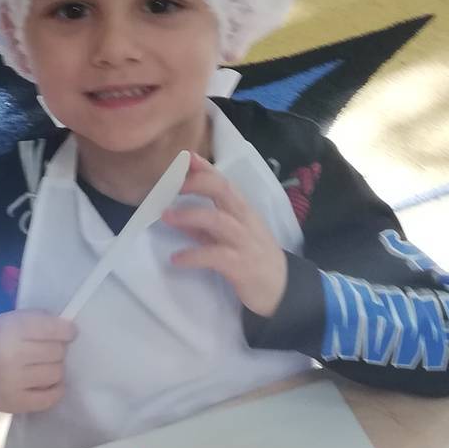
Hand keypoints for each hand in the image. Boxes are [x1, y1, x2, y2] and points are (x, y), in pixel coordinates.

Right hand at [0, 311, 76, 414]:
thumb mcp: (6, 321)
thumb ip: (35, 319)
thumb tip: (68, 328)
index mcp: (10, 330)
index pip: (53, 329)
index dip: (67, 330)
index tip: (69, 332)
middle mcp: (12, 356)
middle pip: (57, 351)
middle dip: (57, 349)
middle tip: (47, 350)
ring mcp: (13, 382)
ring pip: (56, 373)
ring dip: (55, 368)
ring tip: (43, 365)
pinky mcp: (15, 403)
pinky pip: (50, 398)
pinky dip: (56, 390)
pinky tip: (49, 383)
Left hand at [163, 153, 287, 318]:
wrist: (282, 290)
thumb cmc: (253, 259)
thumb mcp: (229, 238)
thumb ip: (203, 227)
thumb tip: (174, 215)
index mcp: (243, 211)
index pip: (224, 182)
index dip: (205, 168)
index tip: (185, 157)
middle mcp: (245, 221)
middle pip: (224, 191)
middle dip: (198, 183)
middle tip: (171, 185)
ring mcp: (244, 242)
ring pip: (218, 220)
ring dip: (190, 215)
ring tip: (166, 216)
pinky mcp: (241, 266)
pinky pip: (215, 256)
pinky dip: (193, 255)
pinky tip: (176, 258)